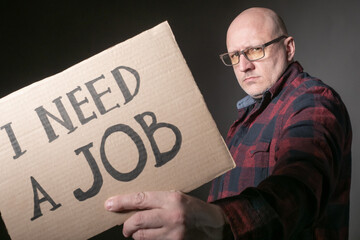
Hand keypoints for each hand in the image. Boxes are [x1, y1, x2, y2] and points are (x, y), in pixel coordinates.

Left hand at [104, 191, 226, 239]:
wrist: (215, 226)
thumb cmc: (193, 208)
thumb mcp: (177, 197)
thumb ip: (157, 200)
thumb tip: (133, 204)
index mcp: (172, 199)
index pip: (141, 199)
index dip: (122, 202)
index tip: (109, 204)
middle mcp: (172, 216)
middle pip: (137, 222)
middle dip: (127, 226)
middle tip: (126, 227)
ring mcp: (174, 233)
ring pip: (143, 237)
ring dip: (138, 235)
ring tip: (143, 231)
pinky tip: (155, 236)